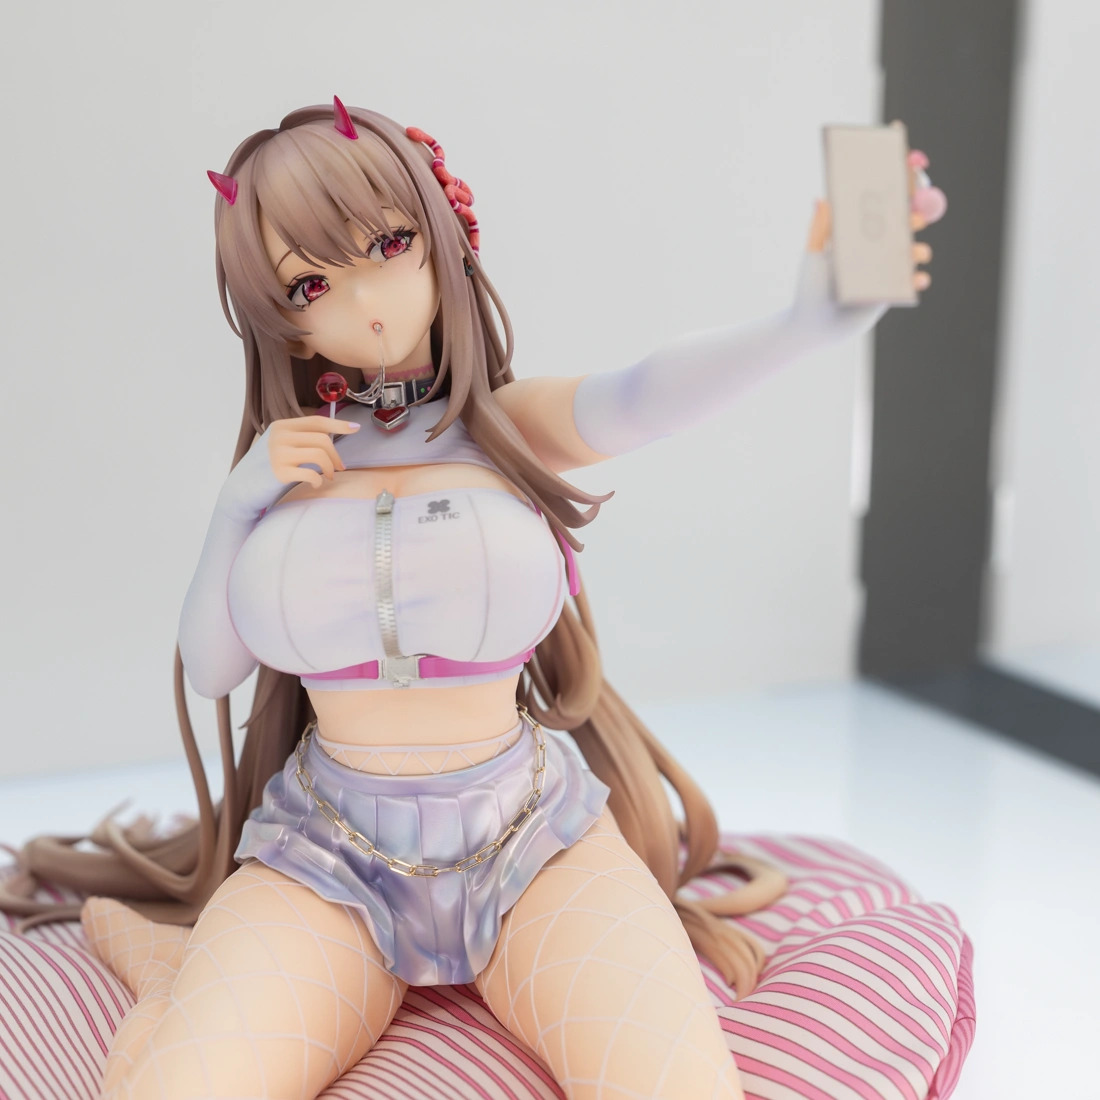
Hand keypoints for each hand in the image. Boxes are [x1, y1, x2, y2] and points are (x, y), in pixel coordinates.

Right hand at [265, 415, 358, 487]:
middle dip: (336, 456)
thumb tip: (332, 436)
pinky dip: (318, 480)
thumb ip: (300, 437)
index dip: (338, 425)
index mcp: (282, 426)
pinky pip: (311, 474)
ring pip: (319, 455)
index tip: (355, 428)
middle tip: (339, 468)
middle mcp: (280, 436)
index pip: (316, 421)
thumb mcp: (280, 444)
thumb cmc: (267, 465)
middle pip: (322, 439)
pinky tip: (316, 483)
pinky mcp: (279, 472)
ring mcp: (278, 453)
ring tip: (328, 476)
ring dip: (330, 468)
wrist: (243, 486)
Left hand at [805, 166, 941, 295]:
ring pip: (909, 257)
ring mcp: (883, 275)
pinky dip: (917, 279)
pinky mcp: (889, 296)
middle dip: (913, 222)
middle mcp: (873, 255)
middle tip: (916, 219)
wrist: (811, 327)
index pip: (881, 216)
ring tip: (915, 253)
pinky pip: (909, 284)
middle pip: (900, 232)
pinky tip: (915, 278)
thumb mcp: (814, 256)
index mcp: (858, 241)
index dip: (896, 202)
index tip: (907, 187)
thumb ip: (820, 230)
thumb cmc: (809, 291)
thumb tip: (820, 198)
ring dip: (918, 251)